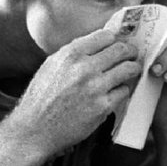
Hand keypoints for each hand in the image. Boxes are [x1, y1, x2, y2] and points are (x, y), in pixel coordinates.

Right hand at [11, 29, 140, 155]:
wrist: (35, 129)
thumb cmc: (40, 98)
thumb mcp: (51, 66)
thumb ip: (74, 53)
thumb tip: (97, 44)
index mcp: (70, 54)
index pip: (105, 36)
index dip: (114, 39)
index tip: (117, 44)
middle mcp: (84, 68)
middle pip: (121, 50)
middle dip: (130, 52)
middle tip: (132, 56)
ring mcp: (95, 87)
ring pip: (129, 69)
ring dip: (132, 69)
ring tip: (130, 72)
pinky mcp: (103, 107)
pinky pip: (124, 92)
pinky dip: (121, 91)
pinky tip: (114, 93)